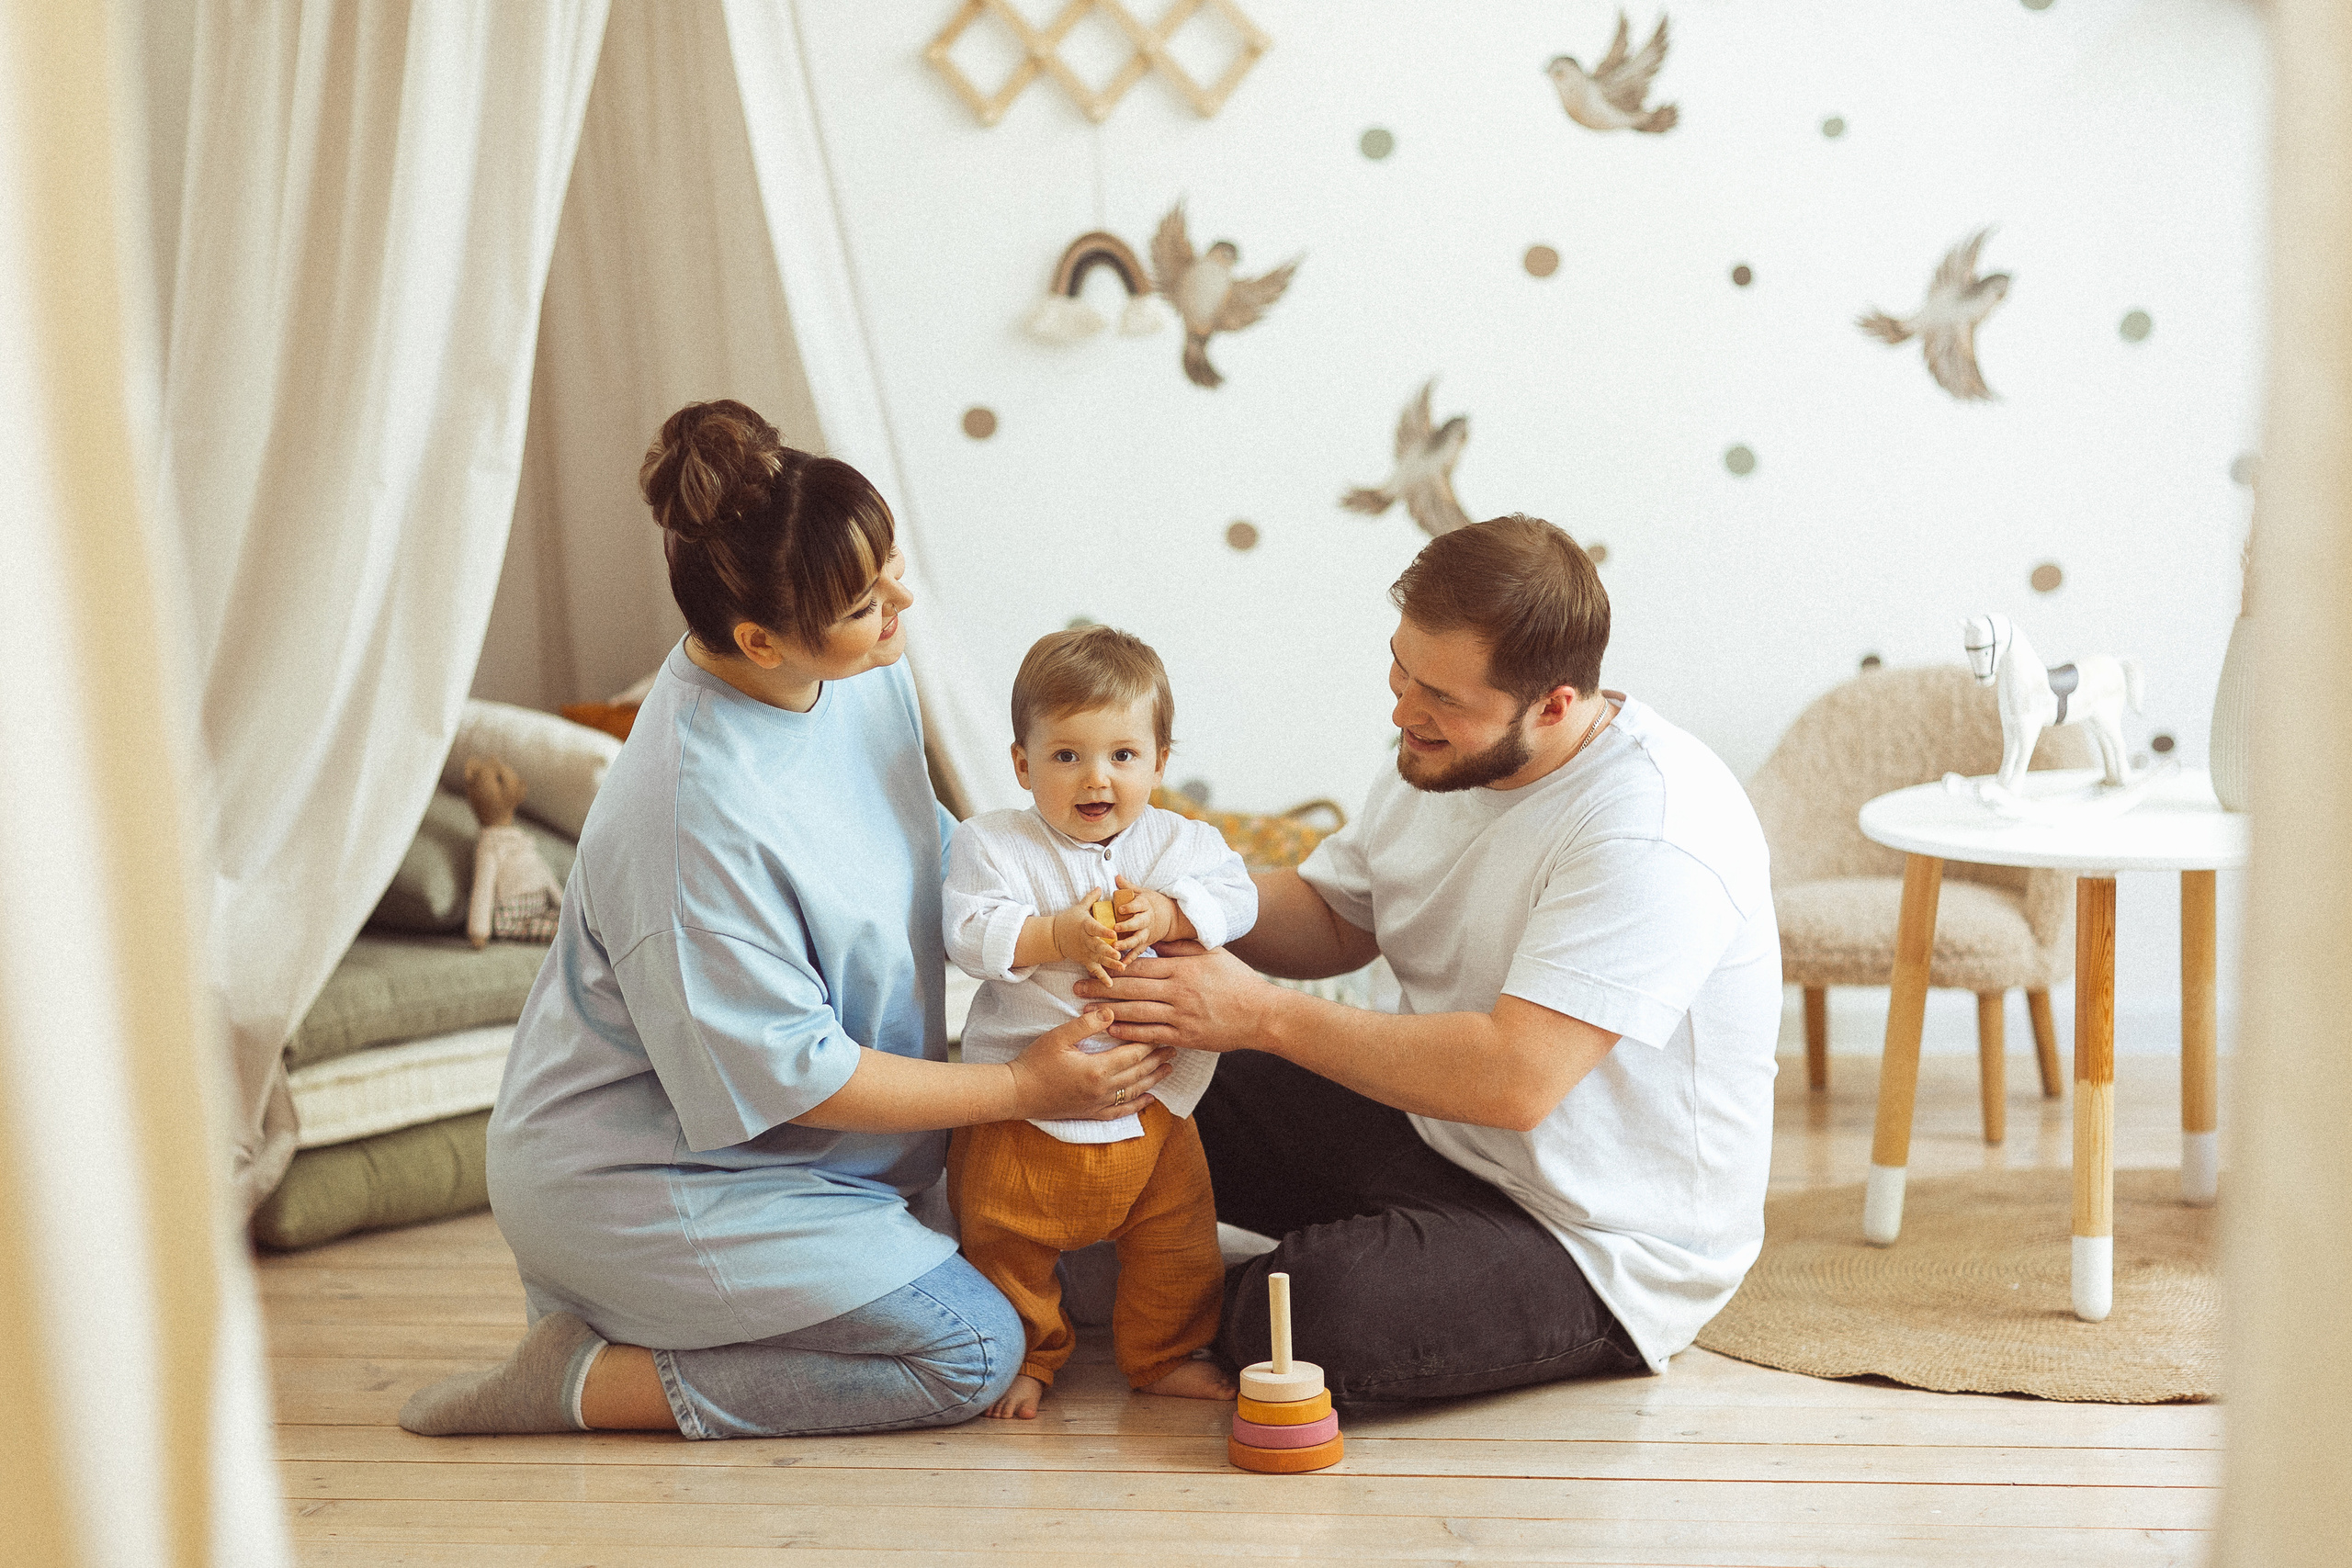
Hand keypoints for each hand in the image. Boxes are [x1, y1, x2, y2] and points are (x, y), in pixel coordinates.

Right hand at [1006, 1007, 1176, 1120]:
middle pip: (1139, 1072)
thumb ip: (1086, 1024)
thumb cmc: (1035, 1062)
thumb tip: (1111, 1012)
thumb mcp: (1058, 1037)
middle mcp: (1103, 1090)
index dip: (1151, 1043)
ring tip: (1168, 1069)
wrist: (1018, 1093)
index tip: (1164, 1032)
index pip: (1133, 1054)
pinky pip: (1121, 1111)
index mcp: (1097, 1069)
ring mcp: (1098, 1104)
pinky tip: (1149, 1099)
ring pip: (1135, 1092)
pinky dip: (1138, 1105)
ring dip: (1153, 1079)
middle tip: (1174, 1047)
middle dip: (1158, 1059)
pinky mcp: (1091, 1112)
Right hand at [1050, 890, 1121, 981]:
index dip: (1104, 930)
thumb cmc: (1069, 920)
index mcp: (1085, 926)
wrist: (1054, 936)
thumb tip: (1101, 886)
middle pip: (1097, 946)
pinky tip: (1111, 984)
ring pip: (1099, 959)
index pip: (1095, 927)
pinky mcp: (1085, 960)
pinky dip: (1102, 977)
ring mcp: (1085, 952)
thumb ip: (1091, 898)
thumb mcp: (1079, 907)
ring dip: (1110, 964)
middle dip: (1108, 951)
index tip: (1114, 932)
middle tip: (1118, 954)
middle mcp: (1086, 940)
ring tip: (1122, 967)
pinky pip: (1094, 970)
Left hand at [1070, 944, 1275, 1054]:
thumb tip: (1155, 937)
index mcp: (1182, 968)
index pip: (1140, 965)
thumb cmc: (1238, 981)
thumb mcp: (1211, 954)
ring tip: (1085, 1012)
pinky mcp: (1186, 1036)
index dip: (1114, 965)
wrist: (1262, 1014)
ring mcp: (1181, 1015)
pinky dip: (1130, 1033)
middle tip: (1076, 988)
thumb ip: (1181, 946)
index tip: (1094, 963)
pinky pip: (1151, 1034)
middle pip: (1131, 988)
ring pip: (1137, 1013)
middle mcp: (1178, 991)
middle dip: (1101, 988)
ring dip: (1108, 1012)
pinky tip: (1111, 1031)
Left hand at [1110, 876, 1179, 957]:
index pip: (1138, 905)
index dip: (1129, 907)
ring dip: (1127, 944)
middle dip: (1127, 926)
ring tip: (1115, 947)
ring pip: (1137, 939)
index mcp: (1145, 906)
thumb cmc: (1153, 903)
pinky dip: (1131, 958)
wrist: (1171, 917)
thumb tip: (1116, 876)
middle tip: (1115, 928)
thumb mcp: (1143, 892)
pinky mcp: (1147, 942)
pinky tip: (1122, 964)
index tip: (1119, 908)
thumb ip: (1128, 887)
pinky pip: (1139, 951)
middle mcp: (1147, 920)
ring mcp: (1147, 933)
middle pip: (1138, 923)